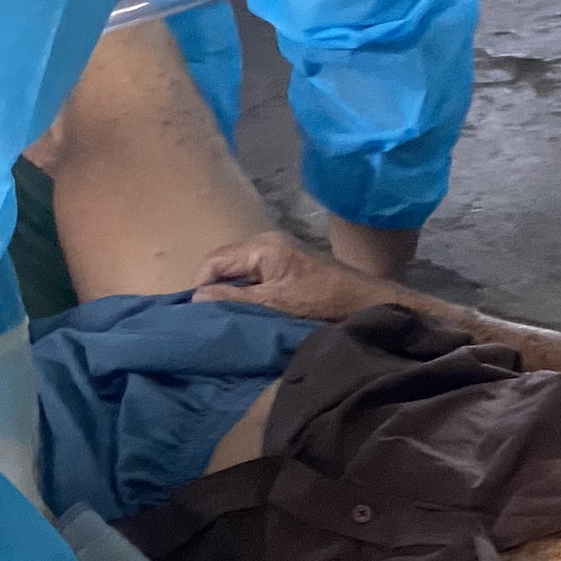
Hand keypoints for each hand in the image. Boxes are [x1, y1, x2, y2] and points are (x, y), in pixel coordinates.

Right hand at [193, 230, 397, 321]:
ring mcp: (279, 253)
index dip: (200, 286)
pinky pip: (256, 276)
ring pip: (240, 272)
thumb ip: (233, 299)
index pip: (214, 261)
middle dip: (214, 289)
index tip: (196, 314)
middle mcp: (267, 243)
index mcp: (261, 247)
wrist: (365, 302)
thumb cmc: (321, 301)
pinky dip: (248, 293)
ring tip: (225, 318)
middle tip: (208, 318)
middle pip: (225, 264)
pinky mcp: (289, 266)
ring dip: (231, 293)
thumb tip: (195, 298)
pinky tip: (248, 312)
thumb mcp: (273, 304)